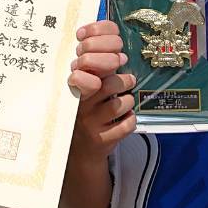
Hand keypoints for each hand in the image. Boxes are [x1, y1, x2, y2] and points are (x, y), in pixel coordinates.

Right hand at [69, 20, 135, 158]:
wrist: (80, 150)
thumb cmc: (86, 115)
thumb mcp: (83, 96)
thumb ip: (95, 78)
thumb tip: (119, 57)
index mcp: (76, 92)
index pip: (87, 74)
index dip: (104, 66)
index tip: (114, 65)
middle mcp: (81, 107)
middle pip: (108, 85)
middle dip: (124, 81)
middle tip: (129, 80)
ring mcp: (91, 124)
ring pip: (119, 105)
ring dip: (129, 101)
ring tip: (127, 101)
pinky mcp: (102, 139)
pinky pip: (126, 125)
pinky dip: (131, 119)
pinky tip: (127, 117)